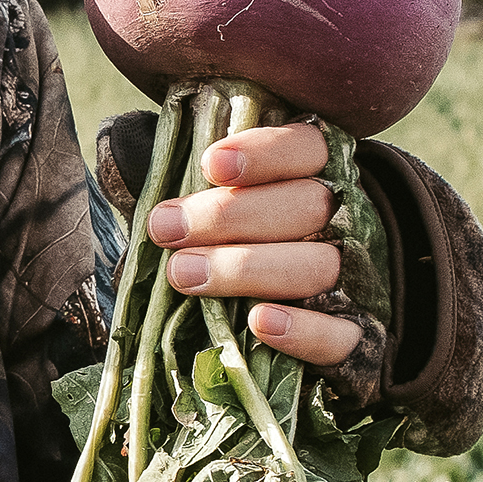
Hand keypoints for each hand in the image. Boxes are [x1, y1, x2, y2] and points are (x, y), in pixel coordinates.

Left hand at [147, 123, 362, 366]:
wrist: (337, 301)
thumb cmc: (259, 235)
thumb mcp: (230, 194)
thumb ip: (190, 176)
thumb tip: (122, 151)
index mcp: (318, 172)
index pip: (305, 147)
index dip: (263, 153)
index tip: (210, 165)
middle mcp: (345, 219)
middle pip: (305, 205)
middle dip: (231, 216)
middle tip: (167, 229)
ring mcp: (358, 277)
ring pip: (316, 266)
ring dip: (247, 269)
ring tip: (185, 274)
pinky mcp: (360, 334)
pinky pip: (340, 334)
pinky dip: (303, 330)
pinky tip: (260, 323)